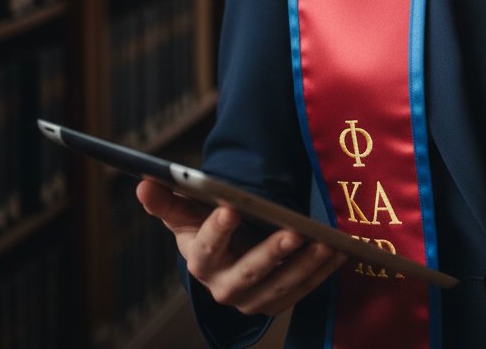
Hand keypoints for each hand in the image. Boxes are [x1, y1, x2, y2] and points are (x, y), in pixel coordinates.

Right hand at [136, 179, 345, 315]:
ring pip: (282, 283)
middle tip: (295, 231)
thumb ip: (168, 200)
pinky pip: (303, 289)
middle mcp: (224, 286)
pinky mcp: (276, 302)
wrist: (222, 262)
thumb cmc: (204, 228)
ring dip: (307, 264)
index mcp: (200, 261)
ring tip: (329, 241)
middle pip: (249, 271)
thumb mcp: (186, 214)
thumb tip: (144, 183)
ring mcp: (252, 298)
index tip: (230, 207)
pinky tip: (341, 250)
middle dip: (272, 252)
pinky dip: (323, 272)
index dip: (217, 229)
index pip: (206, 247)